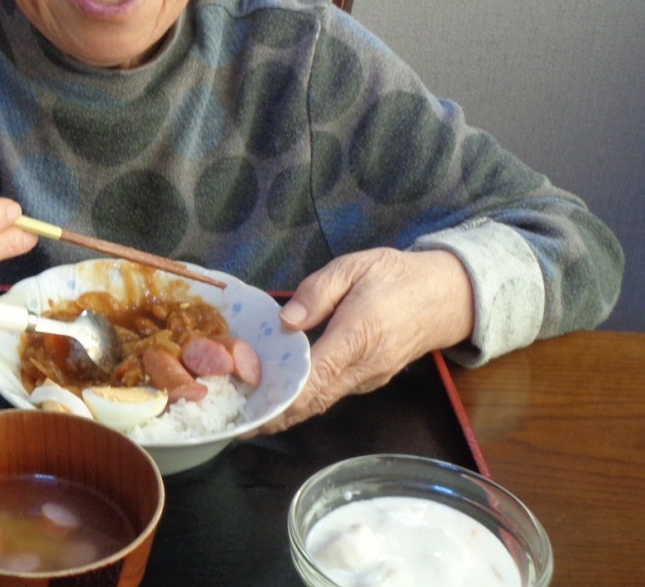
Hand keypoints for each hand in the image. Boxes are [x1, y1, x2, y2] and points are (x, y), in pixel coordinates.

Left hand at [256, 247, 474, 433]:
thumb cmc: (397, 276)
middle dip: (277, 414)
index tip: (254, 412)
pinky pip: (334, 393)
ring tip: (250, 410)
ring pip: (323, 401)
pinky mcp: (371, 379)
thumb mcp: (354, 267)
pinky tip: (280, 393)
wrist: (449, 295)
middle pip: (315, 400)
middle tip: (240, 422)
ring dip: (289, 409)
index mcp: (357, 336)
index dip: (283, 398)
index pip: (315, 378)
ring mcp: (370, 378)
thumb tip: (285, 321)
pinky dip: (306, 399)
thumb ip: (317, 292)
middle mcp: (364, 366)